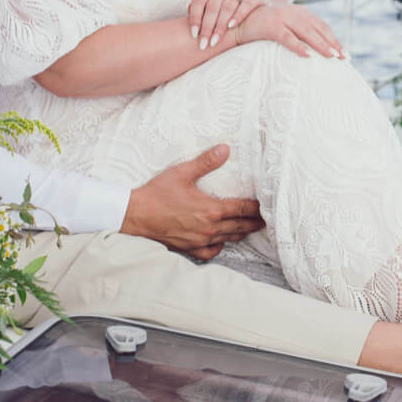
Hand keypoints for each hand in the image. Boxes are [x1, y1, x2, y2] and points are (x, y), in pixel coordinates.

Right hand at [121, 144, 263, 259]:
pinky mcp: (189, 248)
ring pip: (228, 239)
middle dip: (254, 222)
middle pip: (240, 227)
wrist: (135, 216)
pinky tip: (221, 241)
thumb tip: (225, 149)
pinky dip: (219, 247)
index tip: (266, 206)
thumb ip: (206, 162)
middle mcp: (209, 228)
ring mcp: (200, 240)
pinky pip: (211, 252)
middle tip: (265, 220)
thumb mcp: (182, 173)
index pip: (242, 209)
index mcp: (211, 210)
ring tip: (249, 228)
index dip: (256, 208)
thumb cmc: (157, 193)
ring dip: (241, 233)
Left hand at [187, 0, 269, 50]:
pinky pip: (245, 4)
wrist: (259, 9)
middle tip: (204, 44)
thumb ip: (201, 13)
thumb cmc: (230, 12)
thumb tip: (184, 22)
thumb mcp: (214, 9)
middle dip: (207, 27)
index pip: (199, 0)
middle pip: (212, 6)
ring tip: (215, 41)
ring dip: (220, 25)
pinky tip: (232, 26)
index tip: (193, 35)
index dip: (195, 17)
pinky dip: (238, 15)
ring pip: (227, 6)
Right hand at [230, 1, 345, 59]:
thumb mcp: (286, 26)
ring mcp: (283, 18)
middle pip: (318, 29)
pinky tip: (308, 56)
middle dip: (332, 43)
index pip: (322, 26)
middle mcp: (294, 13)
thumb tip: (317, 49)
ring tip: (331, 56)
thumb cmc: (265, 27)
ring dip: (320, 44)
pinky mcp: (271, 26)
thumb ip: (299, 32)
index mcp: (300, 13)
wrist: (240, 20)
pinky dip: (298, 46)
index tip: (344, 53)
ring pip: (307, 32)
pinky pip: (288, 37)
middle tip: (343, 57)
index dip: (333, 39)